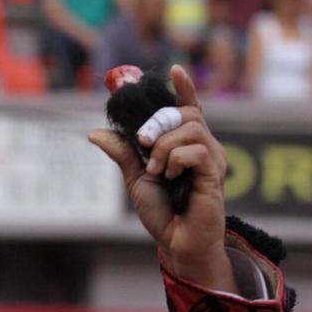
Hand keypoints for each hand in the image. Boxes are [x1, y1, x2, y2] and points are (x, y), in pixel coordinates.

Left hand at [89, 65, 236, 292]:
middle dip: (158, 123)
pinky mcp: (216, 173)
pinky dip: (176, 159)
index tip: (175, 70)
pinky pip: (195, 149)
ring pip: (190, 127)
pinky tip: (171, 175)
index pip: (190, 108)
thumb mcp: (135, 177)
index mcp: (185, 145)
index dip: (184, 88)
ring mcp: (212, 158)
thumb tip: (95, 132)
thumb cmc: (161, 211)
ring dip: (164, 145)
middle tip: (143, 145)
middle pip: (186, 113)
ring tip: (156, 169)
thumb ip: (123, 152)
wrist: (174, 241)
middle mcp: (203, 147)